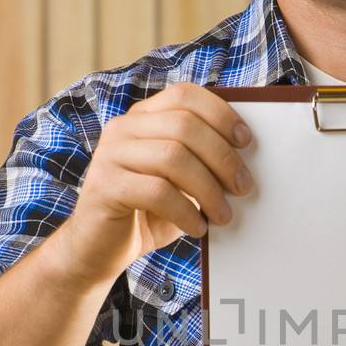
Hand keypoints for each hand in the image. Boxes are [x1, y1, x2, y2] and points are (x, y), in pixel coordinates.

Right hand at [56, 81, 255, 289]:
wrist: (98, 250)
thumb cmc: (148, 214)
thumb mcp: (179, 183)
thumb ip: (201, 162)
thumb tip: (246, 160)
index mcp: (143, 118)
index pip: (184, 95)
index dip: (220, 113)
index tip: (246, 141)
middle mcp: (123, 128)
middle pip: (184, 126)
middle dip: (222, 157)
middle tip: (243, 187)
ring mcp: (109, 154)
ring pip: (173, 157)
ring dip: (208, 189)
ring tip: (223, 215)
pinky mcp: (104, 186)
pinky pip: (156, 191)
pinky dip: (186, 212)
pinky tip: (198, 228)